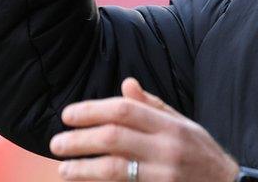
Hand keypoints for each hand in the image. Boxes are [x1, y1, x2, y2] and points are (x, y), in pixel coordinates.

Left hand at [50, 78, 240, 180]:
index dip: (92, 110)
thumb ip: (152, 106)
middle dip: (80, 139)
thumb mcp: (183, 123)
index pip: (125, 111)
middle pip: (114, 138)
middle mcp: (167, 149)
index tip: (68, 115)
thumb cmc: (201, 153)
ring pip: (114, 169)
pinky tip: (84, 181)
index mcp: (170, 126)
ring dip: (83, 168)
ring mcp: (163, 176)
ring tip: (63, 168)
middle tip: (56, 143)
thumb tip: (125, 84)